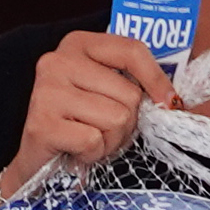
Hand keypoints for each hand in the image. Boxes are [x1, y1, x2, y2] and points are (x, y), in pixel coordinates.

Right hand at [0, 29, 177, 202]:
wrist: (38, 164)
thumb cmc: (79, 126)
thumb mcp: (106, 94)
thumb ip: (133, 84)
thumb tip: (172, 100)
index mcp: (77, 44)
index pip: (131, 50)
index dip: (157, 79)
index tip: (169, 102)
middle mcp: (57, 61)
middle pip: (129, 93)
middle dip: (127, 122)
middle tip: (104, 130)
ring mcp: (47, 91)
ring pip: (116, 118)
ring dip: (110, 141)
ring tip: (89, 140)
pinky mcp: (42, 124)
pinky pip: (94, 140)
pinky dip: (92, 154)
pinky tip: (75, 151)